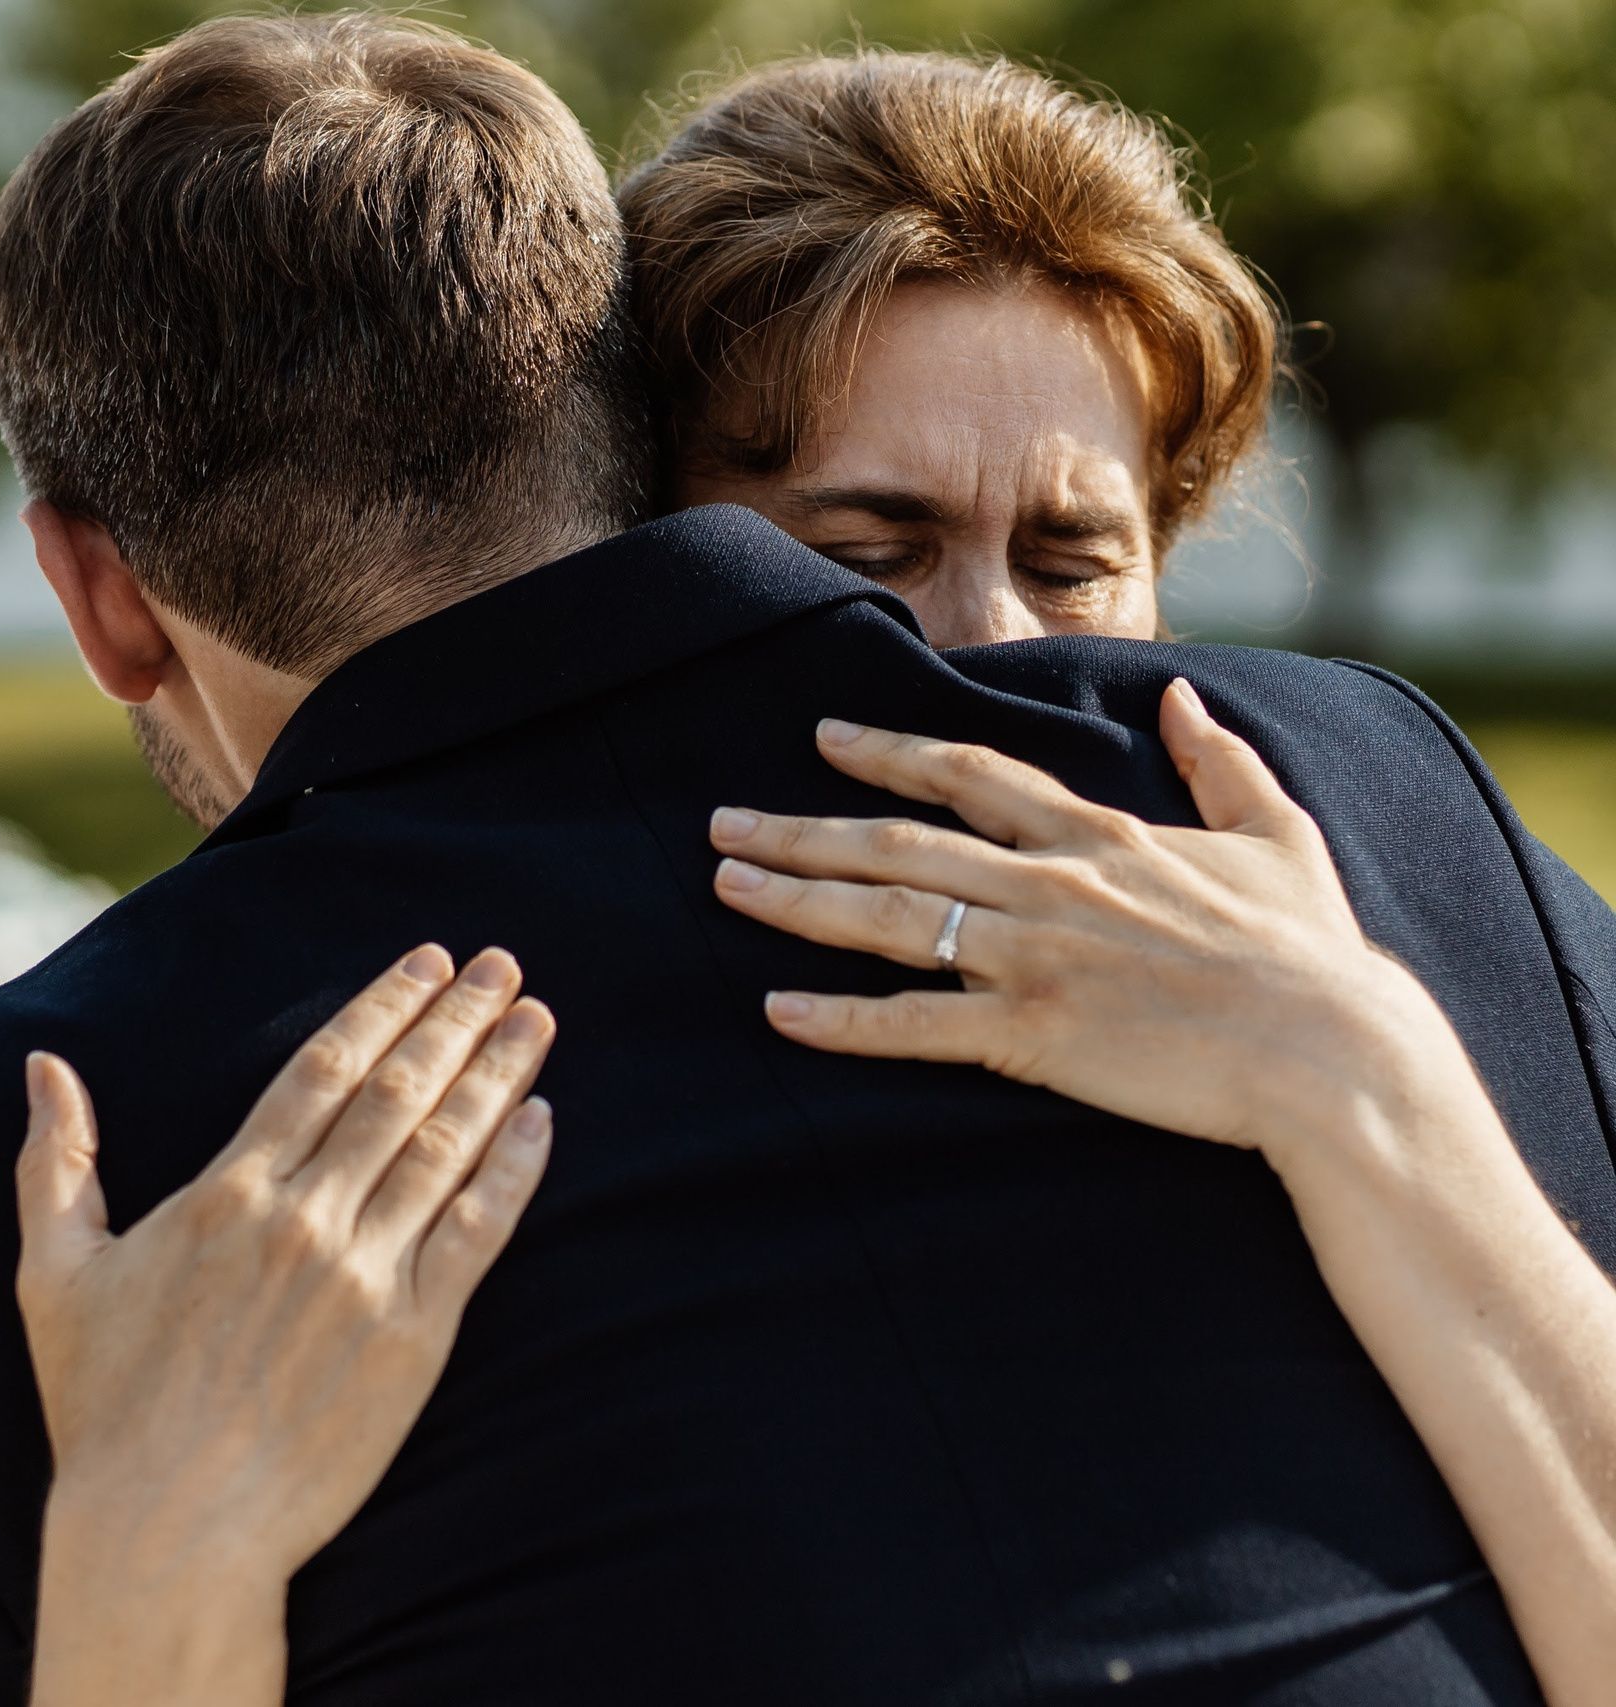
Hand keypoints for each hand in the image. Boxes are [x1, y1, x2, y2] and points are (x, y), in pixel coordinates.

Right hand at [18, 944, 554, 1706]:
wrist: (170, 1529)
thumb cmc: (105, 1410)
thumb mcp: (53, 1274)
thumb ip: (53, 1161)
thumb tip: (41, 1066)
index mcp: (228, 1192)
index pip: (323, 1068)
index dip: (381, 1006)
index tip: (427, 961)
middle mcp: (304, 1218)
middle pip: (398, 1091)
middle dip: (457, 1018)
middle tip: (501, 964)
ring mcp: (365, 1276)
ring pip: (446, 1148)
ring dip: (497, 1074)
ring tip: (537, 1019)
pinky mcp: (413, 1341)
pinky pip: (479, 1234)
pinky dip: (515, 1171)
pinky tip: (543, 1122)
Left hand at [710, 681, 1615, 1702]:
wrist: (1336, 1050)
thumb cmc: (1313, 952)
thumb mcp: (1277, 835)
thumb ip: (1220, 762)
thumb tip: (1183, 699)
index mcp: (1099, 835)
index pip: (969, 774)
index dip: (888, 751)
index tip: (822, 735)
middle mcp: (1050, 883)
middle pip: (897, 843)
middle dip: (801, 829)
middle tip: (720, 821)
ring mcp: (1036, 957)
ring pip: (888, 918)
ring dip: (797, 900)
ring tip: (724, 886)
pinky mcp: (1034, 1035)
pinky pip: (915, 1024)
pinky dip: (842, 1018)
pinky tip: (778, 1010)